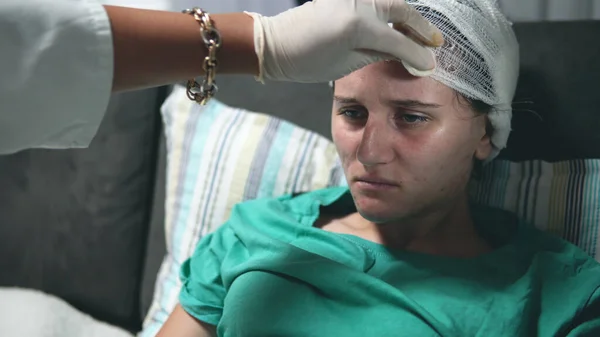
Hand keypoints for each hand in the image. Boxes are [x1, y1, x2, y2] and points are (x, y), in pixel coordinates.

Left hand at [247, 0, 443, 82]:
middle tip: (435, 43)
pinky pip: (376, 1)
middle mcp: (359, 3)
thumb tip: (407, 55)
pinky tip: (398, 22)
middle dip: (421, 27)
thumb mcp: (347, 64)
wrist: (276, 44)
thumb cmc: (307, 60)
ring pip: (391, 2)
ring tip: (421, 33)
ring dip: (409, 16)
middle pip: (402, 11)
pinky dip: (390, 10)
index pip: (399, 39)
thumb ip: (380, 54)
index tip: (431, 64)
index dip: (417, 54)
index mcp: (359, 25)